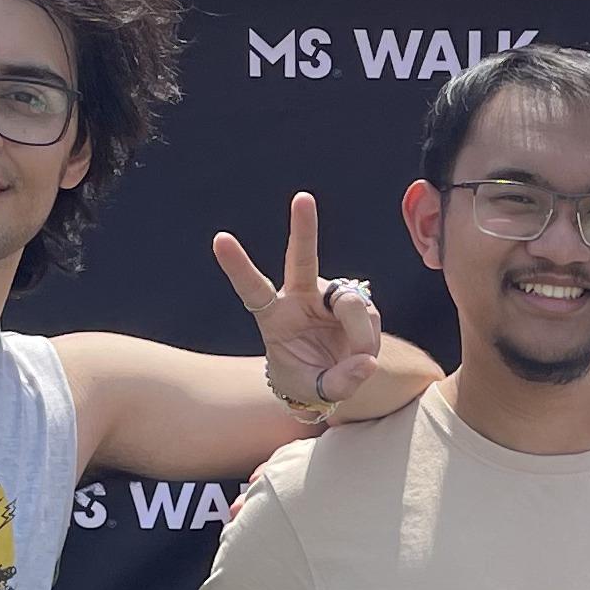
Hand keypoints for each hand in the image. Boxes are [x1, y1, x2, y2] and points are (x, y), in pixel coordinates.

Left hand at [213, 191, 389, 419]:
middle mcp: (300, 296)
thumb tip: (367, 361)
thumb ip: (337, 382)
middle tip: (302, 198)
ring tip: (357, 359)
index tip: (220, 239)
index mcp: (273, 316)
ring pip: (351, 304)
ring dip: (360, 335)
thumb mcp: (313, 391)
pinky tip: (362, 352)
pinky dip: (369, 339)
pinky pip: (369, 316)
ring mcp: (328, 295)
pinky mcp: (354, 299)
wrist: (328, 375)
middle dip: (304, 228)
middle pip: (302, 259)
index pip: (252, 287)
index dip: (237, 265)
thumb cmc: (306, 378)